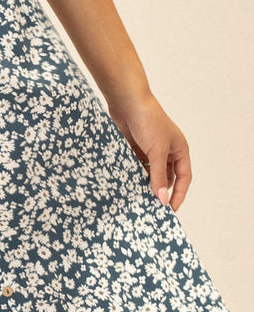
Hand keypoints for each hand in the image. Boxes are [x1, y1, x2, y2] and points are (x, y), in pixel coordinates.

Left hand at [105, 88, 191, 212]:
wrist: (127, 101)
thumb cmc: (148, 121)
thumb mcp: (156, 151)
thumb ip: (159, 176)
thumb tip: (162, 198)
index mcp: (180, 150)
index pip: (184, 178)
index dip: (178, 195)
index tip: (170, 210)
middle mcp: (168, 151)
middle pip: (167, 177)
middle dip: (161, 191)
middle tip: (152, 208)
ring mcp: (151, 150)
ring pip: (150, 173)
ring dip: (145, 184)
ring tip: (138, 198)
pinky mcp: (136, 148)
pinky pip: (137, 167)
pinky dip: (133, 175)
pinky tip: (127, 185)